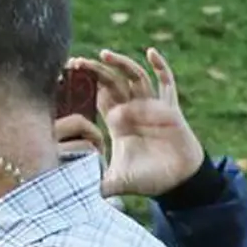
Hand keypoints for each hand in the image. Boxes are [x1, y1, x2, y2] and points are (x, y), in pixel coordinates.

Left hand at [75, 49, 207, 199]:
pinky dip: (160, 67)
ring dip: (121, 64)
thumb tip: (72, 194)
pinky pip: (166, 83)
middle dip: (96, 71)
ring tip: (104, 55)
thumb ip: (96, 184)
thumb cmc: (149, 180)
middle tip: (77, 62)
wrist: (180, 183)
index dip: (84, 85)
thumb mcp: (117, 181)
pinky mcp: (171, 109)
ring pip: (135, 77)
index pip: (98, 96)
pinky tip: (150, 53)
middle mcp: (134, 110)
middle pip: (113, 82)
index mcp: (118, 123)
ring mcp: (153, 107)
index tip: (67, 74)